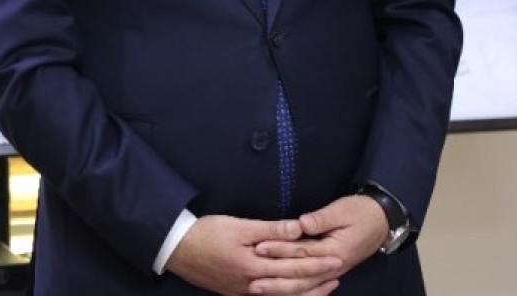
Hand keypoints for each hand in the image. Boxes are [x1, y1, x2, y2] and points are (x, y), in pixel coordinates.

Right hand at [166, 214, 342, 294]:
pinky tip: (296, 292)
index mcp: (254, 266)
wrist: (178, 250)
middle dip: (317, 278)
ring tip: (327, 286)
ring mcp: (245, 293)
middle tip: (338, 270)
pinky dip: (287, 295)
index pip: (292, 264)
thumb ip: (270, 230)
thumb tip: (298, 230)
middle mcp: (253, 285)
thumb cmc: (207, 233)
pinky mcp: (238, 294)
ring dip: (307, 291)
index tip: (336, 256)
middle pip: (292, 284)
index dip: (316, 260)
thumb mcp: (238, 226)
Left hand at [253, 195, 387, 280]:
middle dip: (276, 279)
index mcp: (335, 251)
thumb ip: (321, 219)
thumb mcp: (342, 210)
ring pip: (304, 286)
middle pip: (300, 277)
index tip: (259, 247)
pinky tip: (279, 292)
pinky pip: (310, 285)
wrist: (381, 222)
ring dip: (282, 288)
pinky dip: (295, 291)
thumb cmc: (360, 212)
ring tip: (260, 289)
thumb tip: (301, 224)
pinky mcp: (329, 271)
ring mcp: (332, 272)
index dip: (280, 249)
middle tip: (253, 281)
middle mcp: (333, 267)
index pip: (302, 252)